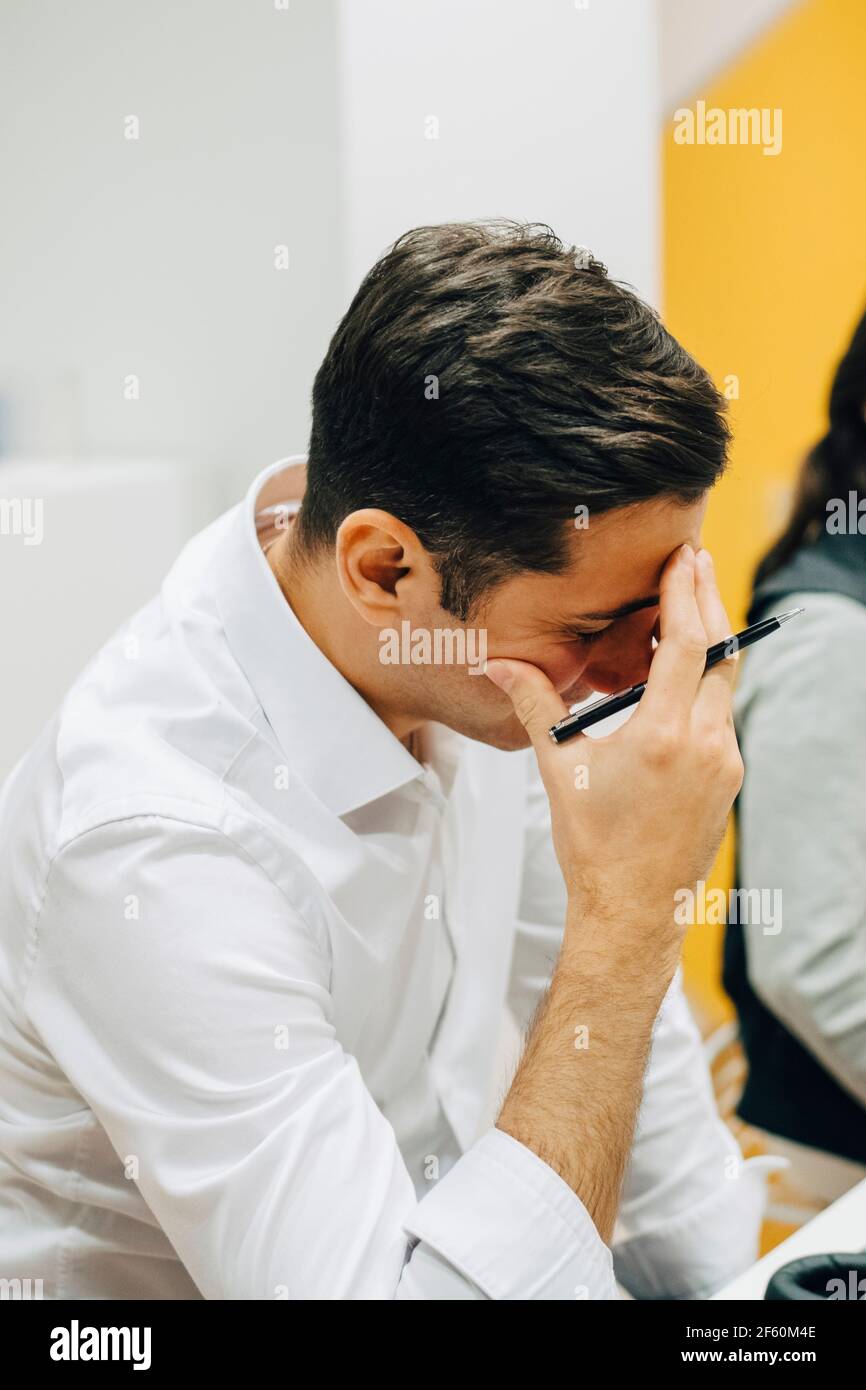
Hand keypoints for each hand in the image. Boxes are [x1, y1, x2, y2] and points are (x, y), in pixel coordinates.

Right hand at [485, 545, 742, 952]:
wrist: (632, 910)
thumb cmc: (593, 844)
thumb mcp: (560, 767)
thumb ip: (535, 705)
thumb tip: (497, 664)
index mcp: (664, 735)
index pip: (688, 643)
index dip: (685, 595)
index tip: (681, 559)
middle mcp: (706, 743)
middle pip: (722, 653)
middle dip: (708, 602)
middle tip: (693, 563)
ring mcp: (725, 762)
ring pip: (726, 684)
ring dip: (711, 643)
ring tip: (688, 609)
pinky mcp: (729, 779)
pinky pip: (723, 715)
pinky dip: (708, 683)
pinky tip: (685, 676)